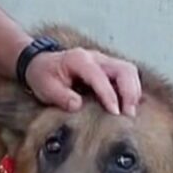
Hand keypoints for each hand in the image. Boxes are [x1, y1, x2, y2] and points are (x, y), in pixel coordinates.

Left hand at [25, 48, 140, 116]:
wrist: (40, 63)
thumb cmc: (43, 75)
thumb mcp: (45, 88)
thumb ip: (61, 96)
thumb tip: (78, 105)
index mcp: (78, 59)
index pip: (100, 76)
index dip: (109, 95)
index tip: (115, 113)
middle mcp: (95, 57)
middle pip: (124, 69)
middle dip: (130, 92)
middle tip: (128, 114)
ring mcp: (104, 61)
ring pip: (129, 71)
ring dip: (133, 91)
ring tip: (130, 112)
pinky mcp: (108, 69)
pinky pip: (126, 76)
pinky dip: (130, 90)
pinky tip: (128, 105)